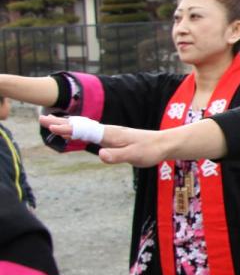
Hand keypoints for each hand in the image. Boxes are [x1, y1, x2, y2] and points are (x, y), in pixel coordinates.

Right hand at [39, 114, 167, 166]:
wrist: (164, 144)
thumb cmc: (150, 150)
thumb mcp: (134, 156)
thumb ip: (117, 156)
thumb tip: (100, 154)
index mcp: (110, 134)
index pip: (84, 131)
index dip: (68, 130)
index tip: (51, 128)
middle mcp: (108, 131)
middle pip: (81, 126)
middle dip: (61, 123)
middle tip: (41, 119)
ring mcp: (110, 133)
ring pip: (84, 127)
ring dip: (67, 124)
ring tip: (51, 122)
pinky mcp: (113, 137)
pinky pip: (90, 131)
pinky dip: (77, 128)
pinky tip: (73, 130)